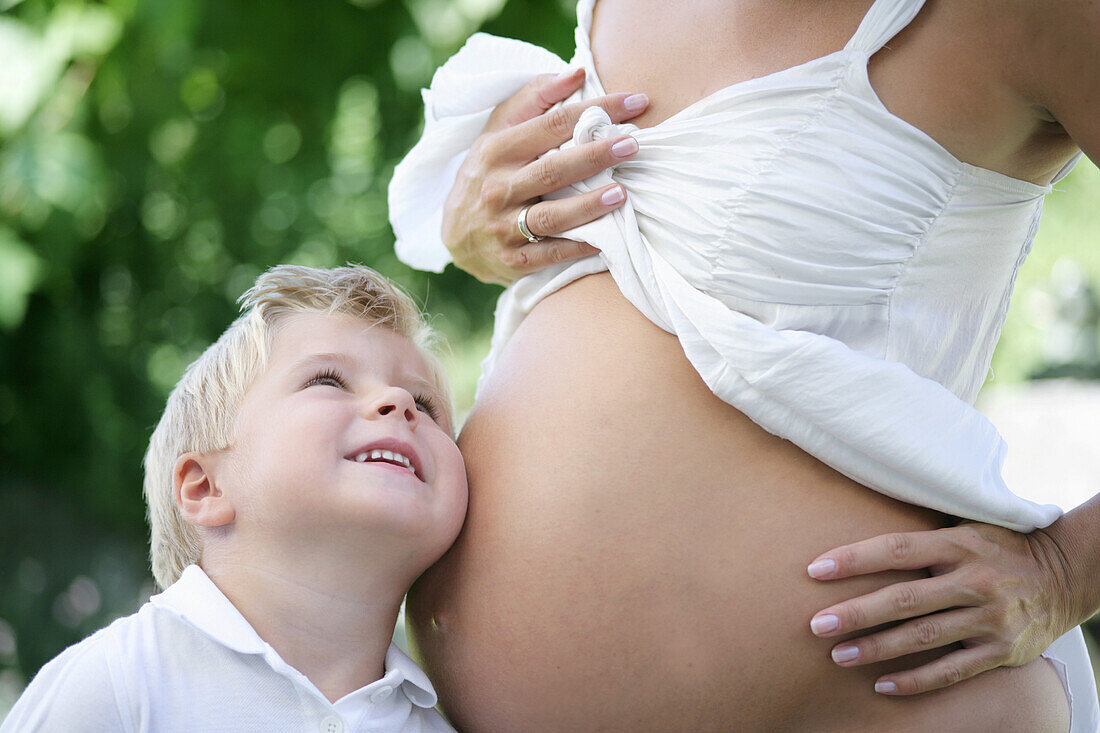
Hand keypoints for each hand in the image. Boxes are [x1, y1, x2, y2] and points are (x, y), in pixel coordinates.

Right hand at [441, 68, 648, 284]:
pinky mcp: (512, 260)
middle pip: (552, 170)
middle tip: (633, 144)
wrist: (455, 233)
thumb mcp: (498, 131)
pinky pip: (549, 255)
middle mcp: (498, 188)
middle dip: (594, 156)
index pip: (551, 124)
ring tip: (621, 193)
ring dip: (587, 206)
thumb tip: (576, 73)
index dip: (594, 110)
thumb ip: (535, 99)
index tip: (634, 103)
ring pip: (550, 217)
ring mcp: (503, 226)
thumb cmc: (488, 172)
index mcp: (497, 150)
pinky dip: (577, 249)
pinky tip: (605, 241)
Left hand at [805, 523, 1075, 694]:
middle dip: (856, 613)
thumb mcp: (965, 530)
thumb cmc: (997, 548)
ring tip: (838, 655)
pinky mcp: (1002, 650)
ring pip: (923, 637)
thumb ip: (922, 541)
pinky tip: (882, 685)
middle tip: (817, 624)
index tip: (816, 570)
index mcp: (959, 544)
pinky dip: (915, 679)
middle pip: (904, 599)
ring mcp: (989, 618)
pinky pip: (951, 671)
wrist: (1065, 574)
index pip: (896, 549)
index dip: (854, 559)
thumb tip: (858, 542)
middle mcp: (974, 580)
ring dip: (876, 648)